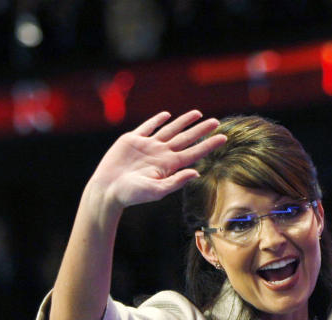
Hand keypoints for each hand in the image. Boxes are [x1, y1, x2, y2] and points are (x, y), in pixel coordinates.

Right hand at [85, 110, 226, 211]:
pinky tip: (167, 115)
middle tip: (216, 122)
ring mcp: (147, 146)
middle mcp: (161, 154)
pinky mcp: (132, 140)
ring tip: (198, 114)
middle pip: (186, 138)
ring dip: (184, 122)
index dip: (209, 145)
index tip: (224, 137)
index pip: (194, 152)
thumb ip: (177, 181)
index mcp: (169, 165)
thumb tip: (197, 172)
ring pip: (170, 130)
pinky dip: (157, 120)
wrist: (107, 190)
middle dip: (201, 130)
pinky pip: (147, 127)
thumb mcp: (157, 191)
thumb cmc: (132, 194)